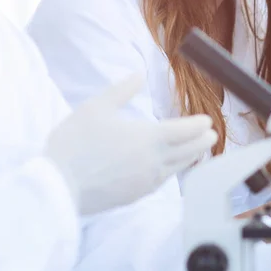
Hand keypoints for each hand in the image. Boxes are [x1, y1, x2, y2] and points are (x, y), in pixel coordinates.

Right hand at [45, 72, 217, 214]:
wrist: (58, 185)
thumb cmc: (76, 142)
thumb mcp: (97, 107)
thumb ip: (122, 90)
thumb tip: (139, 75)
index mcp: (147, 138)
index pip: (183, 131)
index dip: (198, 125)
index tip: (208, 120)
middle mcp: (153, 162)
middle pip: (187, 151)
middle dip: (201, 142)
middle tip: (212, 135)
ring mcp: (145, 182)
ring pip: (177, 169)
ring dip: (191, 158)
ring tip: (197, 152)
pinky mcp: (135, 196)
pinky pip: (162, 181)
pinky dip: (174, 172)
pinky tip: (170, 169)